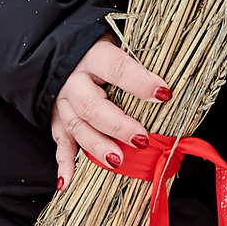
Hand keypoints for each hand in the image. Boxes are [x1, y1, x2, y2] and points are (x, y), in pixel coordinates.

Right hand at [49, 36, 169, 187]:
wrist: (64, 51)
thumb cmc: (101, 49)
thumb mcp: (121, 43)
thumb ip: (141, 60)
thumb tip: (171, 84)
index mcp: (95, 56)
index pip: (117, 68)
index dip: (140, 82)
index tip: (163, 94)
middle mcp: (75, 80)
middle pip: (92, 106)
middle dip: (118, 125)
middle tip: (142, 139)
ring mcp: (62, 101)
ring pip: (77, 126)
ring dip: (97, 146)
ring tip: (118, 160)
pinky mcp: (56, 118)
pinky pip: (59, 142)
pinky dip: (64, 163)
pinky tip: (67, 182)